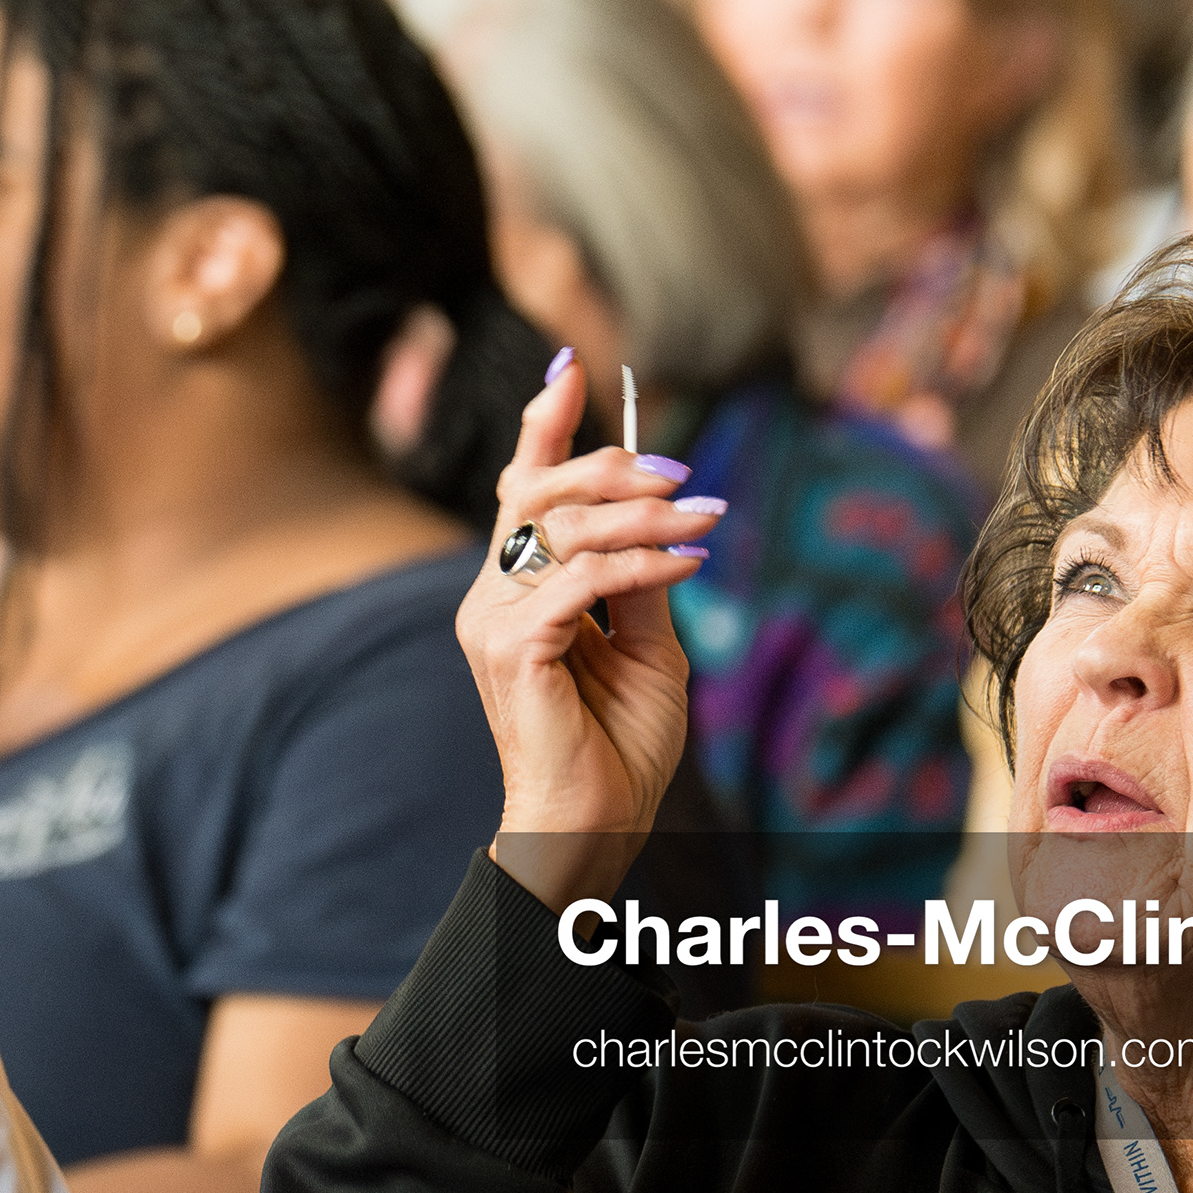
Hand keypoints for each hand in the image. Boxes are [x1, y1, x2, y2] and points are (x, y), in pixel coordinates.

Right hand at [460, 351, 719, 913]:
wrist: (598, 823)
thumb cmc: (619, 745)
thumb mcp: (648, 644)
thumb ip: (640, 579)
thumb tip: (664, 512)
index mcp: (512, 590)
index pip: (518, 491)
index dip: (542, 427)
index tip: (573, 369)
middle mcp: (489, 597)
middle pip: (536, 491)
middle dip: (613, 466)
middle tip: (685, 476)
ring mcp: (492, 621)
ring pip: (562, 526)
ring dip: (644, 514)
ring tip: (703, 521)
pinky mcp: (513, 648)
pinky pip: (581, 578)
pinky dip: (643, 562)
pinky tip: (689, 564)